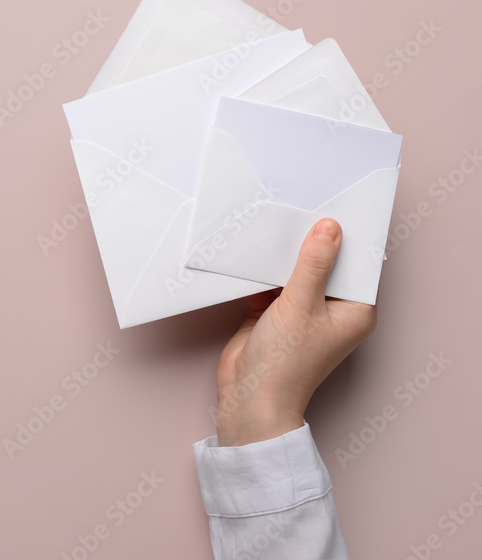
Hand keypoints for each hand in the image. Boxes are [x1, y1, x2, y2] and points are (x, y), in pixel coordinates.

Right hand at [214, 218, 376, 446]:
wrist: (249, 396)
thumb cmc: (286, 363)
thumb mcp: (301, 305)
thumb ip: (314, 265)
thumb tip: (329, 228)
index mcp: (354, 311)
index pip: (355, 265)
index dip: (345, 238)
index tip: (333, 209)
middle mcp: (331, 310)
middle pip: (324, 266)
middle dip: (310, 244)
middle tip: (300, 211)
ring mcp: (301, 312)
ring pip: (296, 273)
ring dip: (283, 257)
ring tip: (274, 227)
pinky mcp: (273, 314)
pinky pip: (271, 283)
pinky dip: (262, 272)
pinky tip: (253, 254)